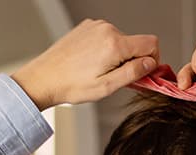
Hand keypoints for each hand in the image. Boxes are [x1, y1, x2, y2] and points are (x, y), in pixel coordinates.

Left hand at [12, 19, 158, 110]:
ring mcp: (95, 26)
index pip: (151, 43)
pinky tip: (89, 63)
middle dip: (131, 60)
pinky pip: (105, 37)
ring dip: (116, 56)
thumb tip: (150, 64)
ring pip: (120, 40)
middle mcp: (106, 30)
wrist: (43, 78)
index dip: (153, 60)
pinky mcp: (86, 27)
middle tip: (114, 78)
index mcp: (114, 44)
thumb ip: (132, 74)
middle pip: (135, 43)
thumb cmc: (69, 85)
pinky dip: (104, 50)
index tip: (144, 72)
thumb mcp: (106, 87)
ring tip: (97, 71)